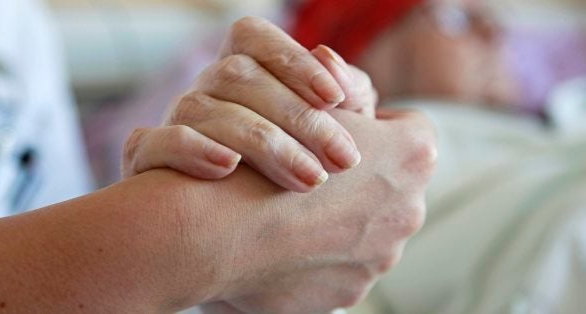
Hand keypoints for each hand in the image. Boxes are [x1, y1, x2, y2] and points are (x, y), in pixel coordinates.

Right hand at [122, 17, 377, 191]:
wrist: (239, 238)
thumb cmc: (298, 175)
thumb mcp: (334, 137)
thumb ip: (347, 99)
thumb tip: (333, 63)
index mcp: (244, 74)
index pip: (254, 40)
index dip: (293, 61)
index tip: (334, 98)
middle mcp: (205, 90)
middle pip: (237, 75)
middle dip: (295, 116)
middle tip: (340, 160)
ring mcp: (173, 121)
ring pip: (201, 108)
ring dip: (258, 141)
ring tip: (308, 180)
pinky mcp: (147, 159)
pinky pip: (153, 142)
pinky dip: (191, 149)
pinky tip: (228, 168)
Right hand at [192, 109, 436, 312]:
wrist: (218, 230)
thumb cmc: (266, 155)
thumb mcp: (313, 102)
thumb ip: (348, 95)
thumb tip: (354, 95)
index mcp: (412, 156)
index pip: (410, 130)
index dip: (375, 128)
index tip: (342, 134)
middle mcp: (409, 211)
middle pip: (391, 186)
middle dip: (361, 179)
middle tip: (315, 173)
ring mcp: (380, 258)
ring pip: (367, 229)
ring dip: (341, 220)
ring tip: (293, 212)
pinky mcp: (348, 290)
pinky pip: (342, 264)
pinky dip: (320, 254)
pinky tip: (284, 242)